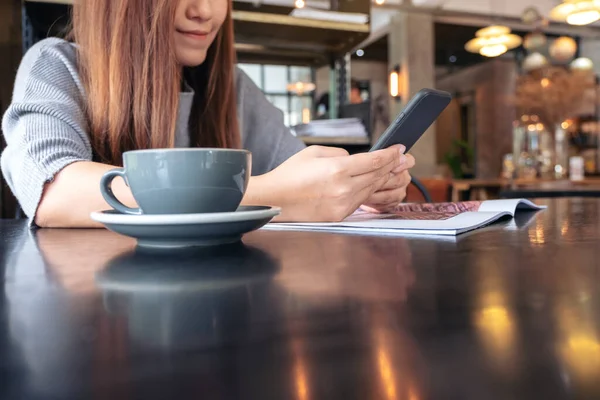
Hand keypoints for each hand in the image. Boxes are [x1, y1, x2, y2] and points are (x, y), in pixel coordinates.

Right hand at [245, 145, 404, 221]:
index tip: (400, 149)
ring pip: (372, 189)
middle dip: (393, 166)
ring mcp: (343, 204)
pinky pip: (361, 201)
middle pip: (377, 175)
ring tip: (396, 171)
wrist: (274, 200)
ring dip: (385, 179)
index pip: (373, 161)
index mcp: (337, 169)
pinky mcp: (340, 215)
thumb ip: (340, 154)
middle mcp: (343, 188)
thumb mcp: (315, 153)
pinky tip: (376, 185)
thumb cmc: (290, 174)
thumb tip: (356, 160)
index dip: (390, 155)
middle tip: (405, 159)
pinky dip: (371, 191)